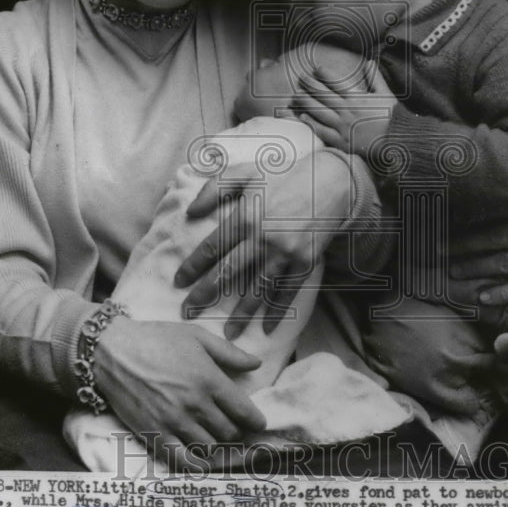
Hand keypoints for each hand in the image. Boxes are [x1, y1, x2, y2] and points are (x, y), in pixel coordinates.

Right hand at [94, 316, 265, 467]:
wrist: (112, 350)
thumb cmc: (156, 338)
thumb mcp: (196, 336)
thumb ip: (229, 353)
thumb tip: (256, 364)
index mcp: (209, 379)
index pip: (244, 411)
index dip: (255, 420)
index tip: (256, 422)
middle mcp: (195, 404)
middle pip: (229, 432)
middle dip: (236, 431)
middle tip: (233, 428)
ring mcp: (174, 422)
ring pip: (209, 447)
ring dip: (216, 445)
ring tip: (214, 438)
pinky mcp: (154, 434)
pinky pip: (182, 461)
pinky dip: (196, 465)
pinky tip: (200, 462)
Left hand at [174, 150, 351, 336]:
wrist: (329, 182)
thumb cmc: (282, 178)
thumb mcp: (245, 173)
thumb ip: (214, 189)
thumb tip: (190, 212)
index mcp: (244, 216)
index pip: (211, 247)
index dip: (192, 266)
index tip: (178, 282)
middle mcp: (262, 238)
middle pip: (228, 273)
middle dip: (205, 295)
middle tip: (188, 314)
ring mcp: (285, 252)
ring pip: (257, 289)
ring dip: (242, 314)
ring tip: (228, 334)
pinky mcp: (305, 262)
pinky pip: (287, 291)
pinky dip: (277, 311)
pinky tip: (267, 328)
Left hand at [292, 63, 396, 156]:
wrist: (397, 141)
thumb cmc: (393, 118)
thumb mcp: (386, 94)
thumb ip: (375, 78)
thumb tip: (369, 62)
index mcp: (357, 98)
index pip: (336, 82)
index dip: (325, 74)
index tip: (316, 68)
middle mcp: (347, 110)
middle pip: (323, 95)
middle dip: (310, 85)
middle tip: (301, 78)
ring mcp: (342, 126)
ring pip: (319, 111)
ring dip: (306, 102)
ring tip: (296, 95)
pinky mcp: (341, 140)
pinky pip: (322, 131)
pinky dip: (311, 123)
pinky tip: (302, 117)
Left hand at [444, 206, 507, 307]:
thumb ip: (505, 221)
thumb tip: (461, 217)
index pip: (498, 225)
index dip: (468, 233)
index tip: (442, 240)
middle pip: (501, 243)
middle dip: (467, 251)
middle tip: (440, 257)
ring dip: (479, 269)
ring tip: (455, 273)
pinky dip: (502, 292)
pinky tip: (482, 296)